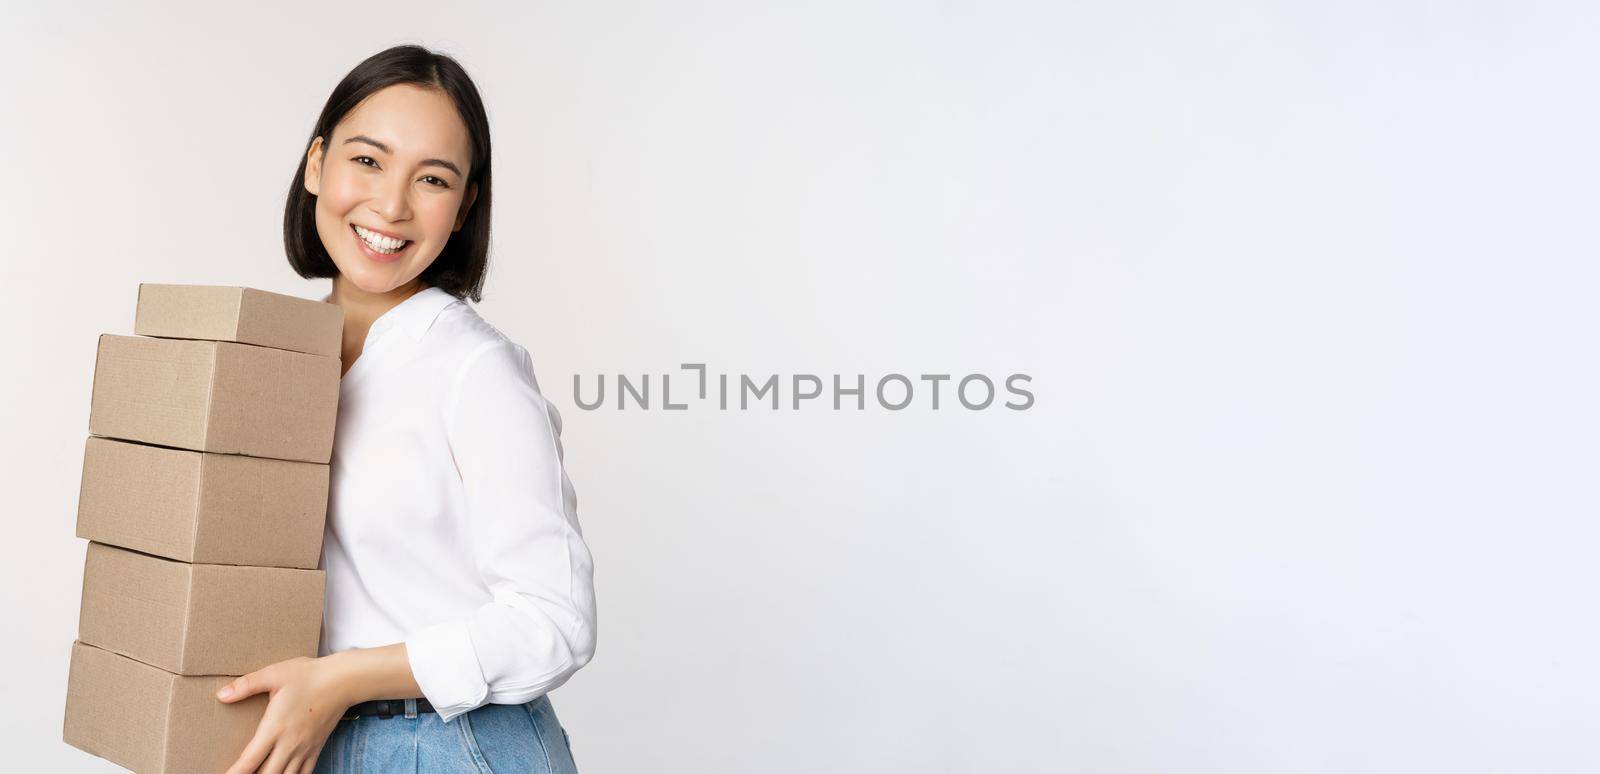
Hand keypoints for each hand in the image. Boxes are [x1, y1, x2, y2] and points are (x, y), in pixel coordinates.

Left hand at [217, 655, 350, 773]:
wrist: (343, 680)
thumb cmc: (309, 675)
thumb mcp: (274, 674)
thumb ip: (246, 685)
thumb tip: (221, 695)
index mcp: (275, 728)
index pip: (250, 760)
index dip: (235, 773)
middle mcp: (289, 743)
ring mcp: (304, 748)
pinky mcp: (316, 748)